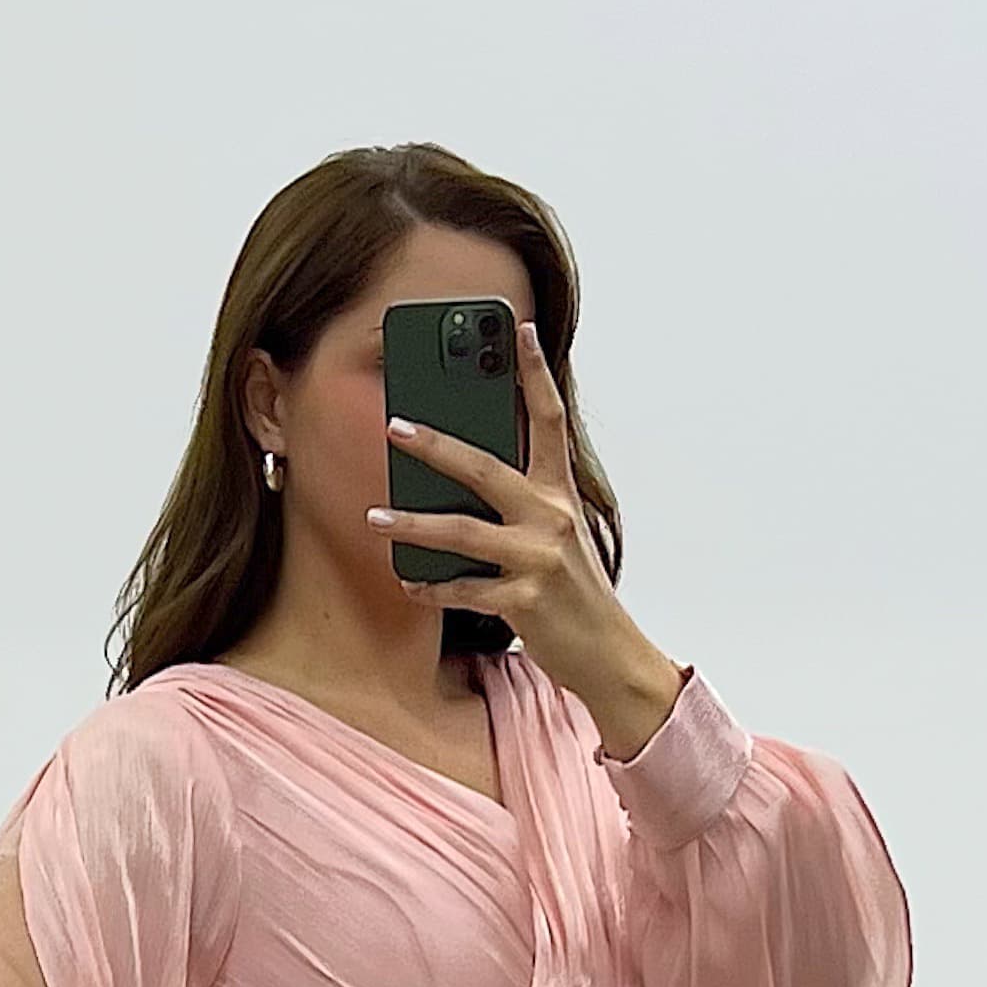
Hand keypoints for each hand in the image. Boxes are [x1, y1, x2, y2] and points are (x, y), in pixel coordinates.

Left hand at [365, 321, 686, 749]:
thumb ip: (523, 503)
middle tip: (395, 427)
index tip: (520, 331)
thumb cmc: (575, 593)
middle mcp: (551, 517)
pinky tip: (406, 580)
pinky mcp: (525, 601)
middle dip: (436, 445)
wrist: (610, 654)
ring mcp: (538, 559)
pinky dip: (431, 586)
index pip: (549, 420)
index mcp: (560, 493)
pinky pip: (463, 589)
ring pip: (462, 532)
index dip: (535, 373)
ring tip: (375, 516)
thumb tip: (465, 478)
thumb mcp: (559, 536)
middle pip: (485, 468)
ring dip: (413, 524)